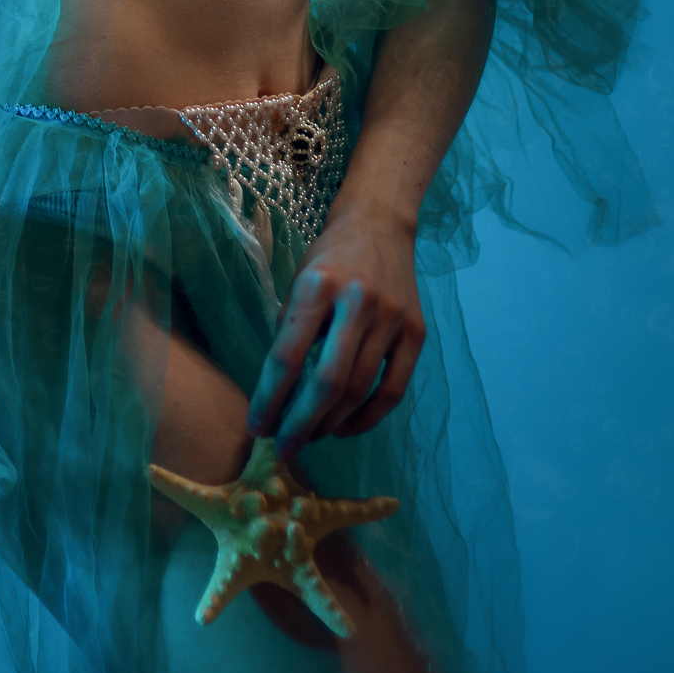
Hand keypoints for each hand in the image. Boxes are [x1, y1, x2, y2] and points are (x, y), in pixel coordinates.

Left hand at [247, 195, 425, 450]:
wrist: (379, 224)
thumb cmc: (329, 259)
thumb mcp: (297, 284)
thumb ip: (289, 334)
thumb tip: (276, 396)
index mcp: (317, 286)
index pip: (287, 356)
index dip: (269, 399)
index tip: (256, 427)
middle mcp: (358, 301)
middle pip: (327, 382)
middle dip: (300, 424)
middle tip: (283, 448)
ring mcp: (392, 318)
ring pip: (359, 391)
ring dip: (330, 423)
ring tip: (310, 435)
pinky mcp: (417, 332)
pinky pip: (393, 390)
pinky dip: (368, 417)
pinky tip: (345, 427)